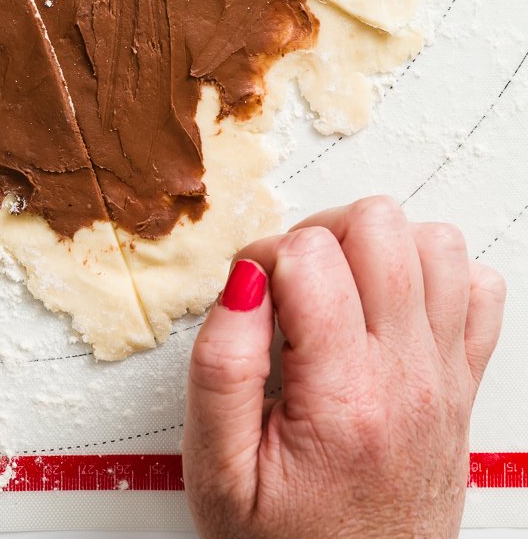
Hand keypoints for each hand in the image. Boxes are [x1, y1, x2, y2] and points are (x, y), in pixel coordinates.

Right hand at [184, 195, 505, 538]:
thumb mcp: (218, 474)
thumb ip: (219, 369)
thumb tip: (242, 282)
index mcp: (344, 398)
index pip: (311, 254)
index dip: (263, 258)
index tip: (249, 301)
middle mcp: (408, 379)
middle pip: (380, 226)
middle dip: (322, 235)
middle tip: (293, 286)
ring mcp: (445, 377)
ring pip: (436, 243)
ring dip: (380, 249)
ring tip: (340, 290)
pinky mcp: (464, 384)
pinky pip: (482, 289)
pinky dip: (439, 279)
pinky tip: (392, 309)